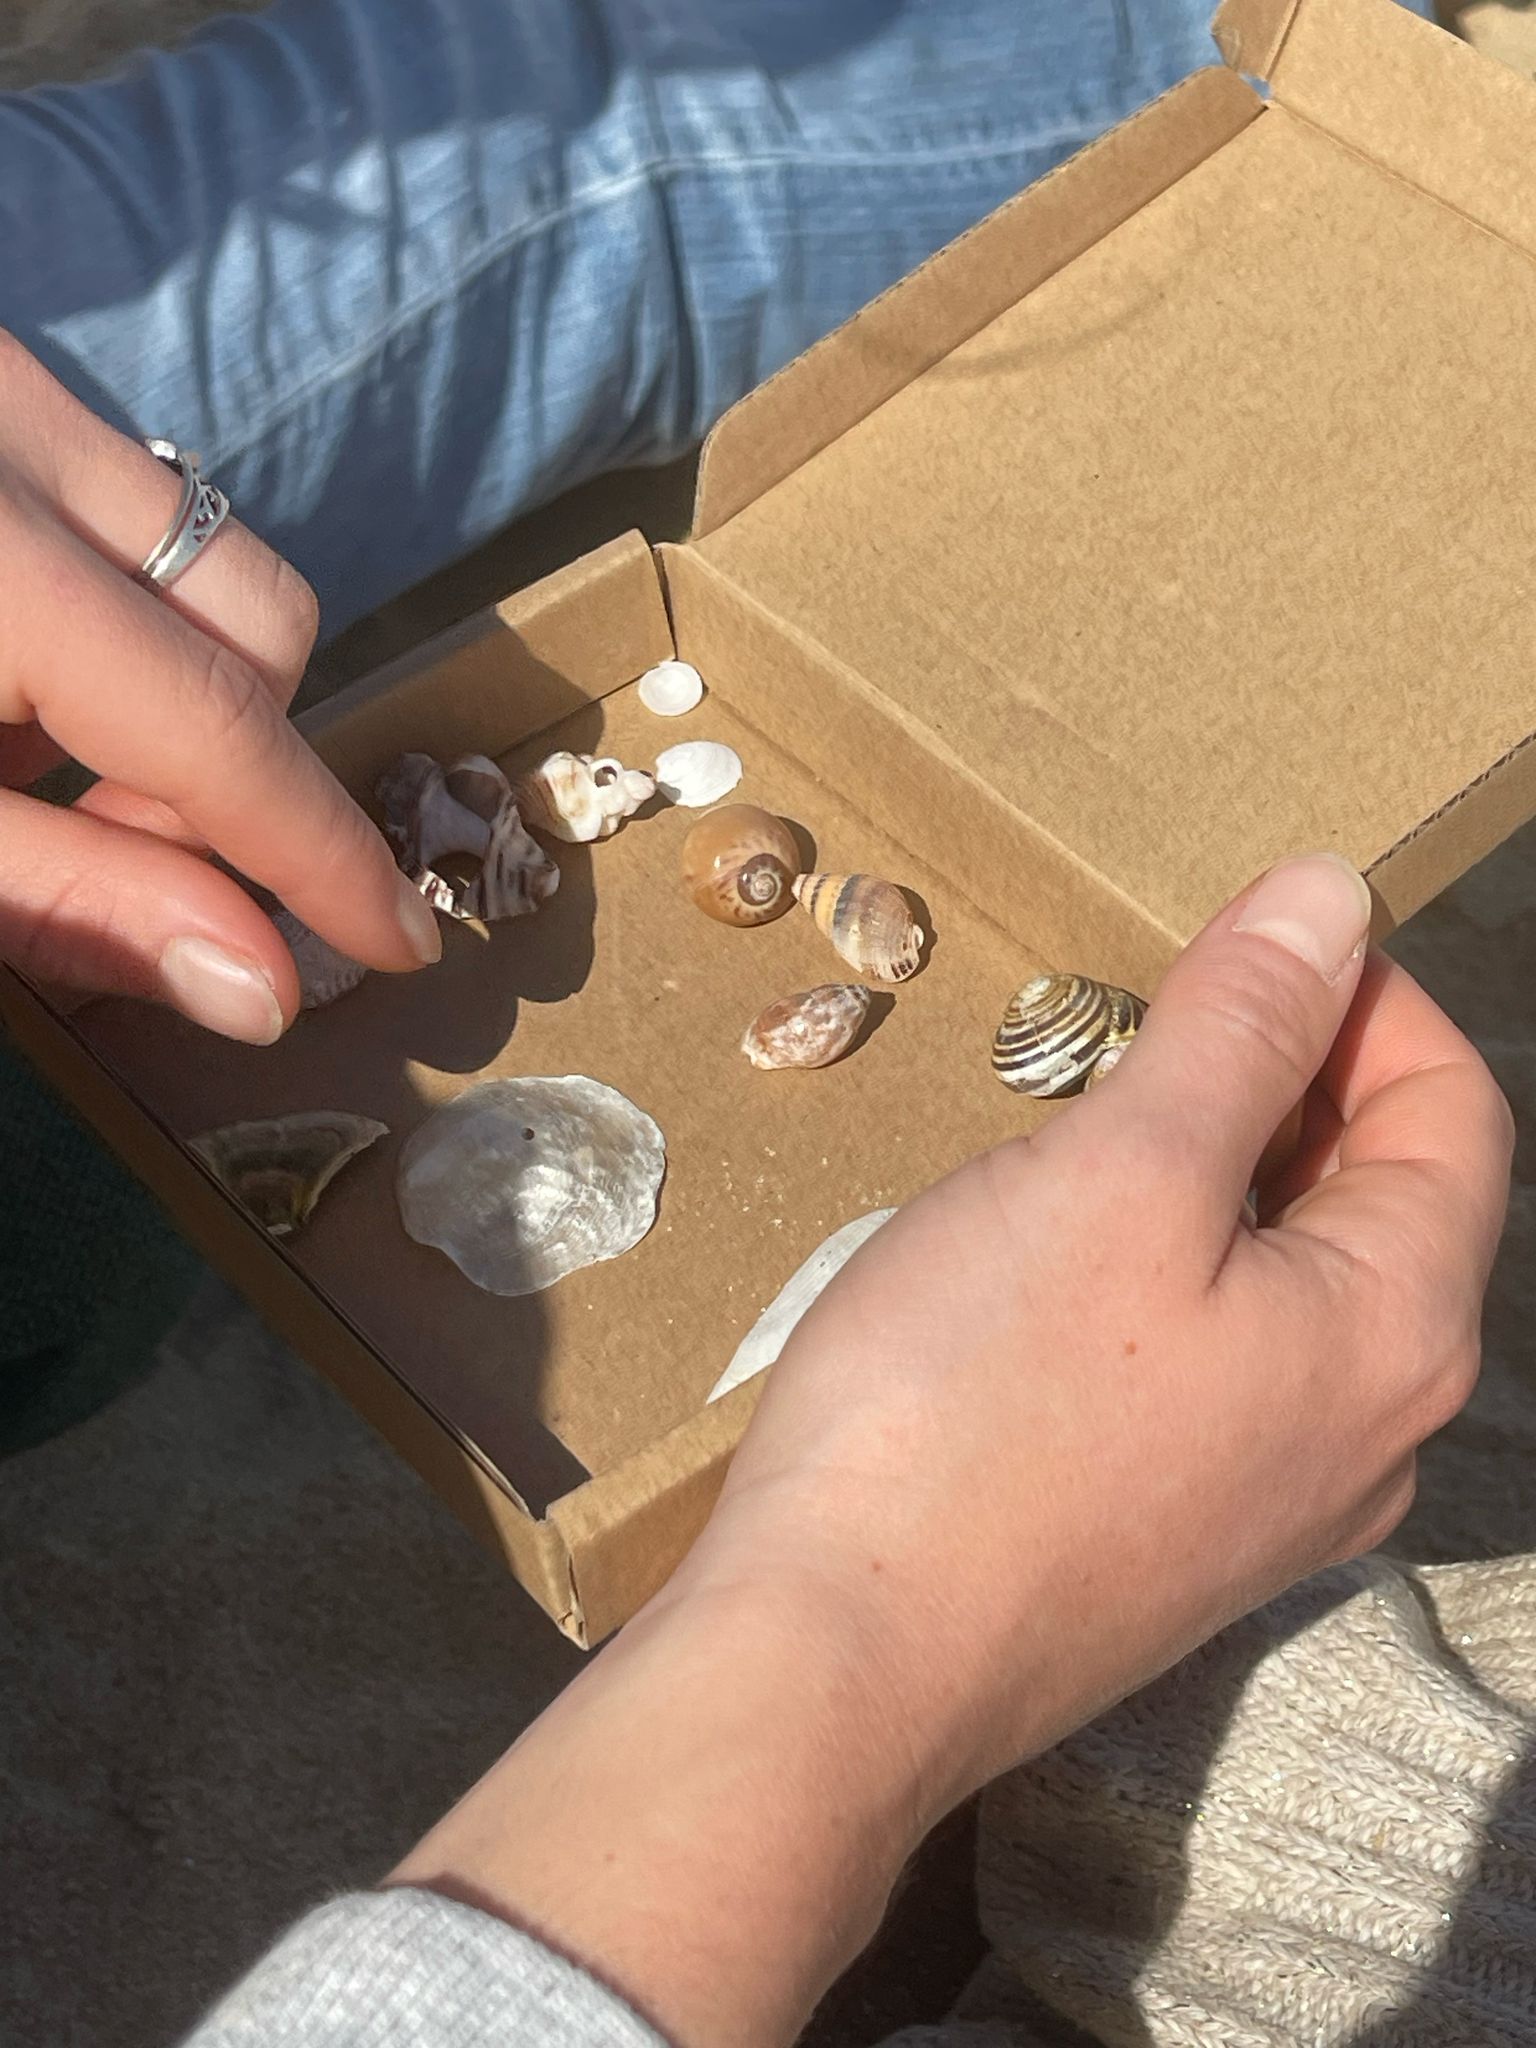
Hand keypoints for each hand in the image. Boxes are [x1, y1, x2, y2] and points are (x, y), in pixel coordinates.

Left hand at [0, 332, 438, 1041]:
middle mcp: (14, 429)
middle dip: (231, 760)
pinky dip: (106, 615)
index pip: (221, 725)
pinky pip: (124, 501)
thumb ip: (67, 903)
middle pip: (261, 613)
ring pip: (207, 551)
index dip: (318, 853)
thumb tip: (264, 990)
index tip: (398, 943)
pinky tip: (5, 675)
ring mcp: (3, 386)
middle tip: (111, 850)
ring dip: (175, 687)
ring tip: (28, 756)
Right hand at [392, 855, 1509, 2047]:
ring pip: (1293, 1281)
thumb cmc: (976, 1405)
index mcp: (1397, 1330)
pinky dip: (1170, 1269)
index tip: (1249, 934)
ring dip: (1220, 1172)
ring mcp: (1277, 1501)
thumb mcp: (1118, 1174)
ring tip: (1094, 1119)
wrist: (839, 1659)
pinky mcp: (1178, 1539)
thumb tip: (1335, 896)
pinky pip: (1219, 1362)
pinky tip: (1055, 1259)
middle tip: (1150, 1013)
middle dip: (1288, 1079)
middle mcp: (1371, 1430)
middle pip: (1384, 1199)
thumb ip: (1243, 1030)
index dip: (1369, 996)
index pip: (1455, 1112)